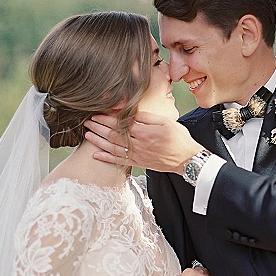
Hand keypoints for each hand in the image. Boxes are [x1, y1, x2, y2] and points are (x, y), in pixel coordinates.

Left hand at [84, 111, 201, 172]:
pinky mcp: (139, 163)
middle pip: (113, 136)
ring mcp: (138, 156)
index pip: (120, 124)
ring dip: (99, 142)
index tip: (96, 114)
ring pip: (113, 148)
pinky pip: (119, 161)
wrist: (188, 160)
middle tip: (87, 123)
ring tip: (87, 135)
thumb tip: (131, 113)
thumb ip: (147, 118)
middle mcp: (139, 145)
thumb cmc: (179, 139)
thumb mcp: (166, 122)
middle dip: (98, 128)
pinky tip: (96, 155)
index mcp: (144, 132)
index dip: (106, 119)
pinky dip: (106, 158)